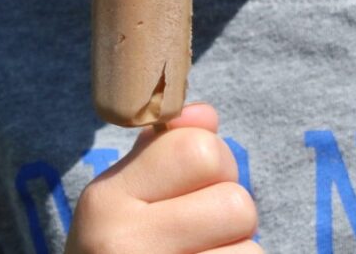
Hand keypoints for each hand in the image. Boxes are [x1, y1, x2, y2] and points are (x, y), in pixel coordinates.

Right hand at [65, 103, 261, 252]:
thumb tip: (206, 114)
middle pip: (235, 202)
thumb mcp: (125, 197)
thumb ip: (166, 149)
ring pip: (251, 252)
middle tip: (199, 235)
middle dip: (231, 217)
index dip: (214, 164)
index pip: (199, 149)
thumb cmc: (120, 252)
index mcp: (105, 200)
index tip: (191, 188)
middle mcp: (120, 245)